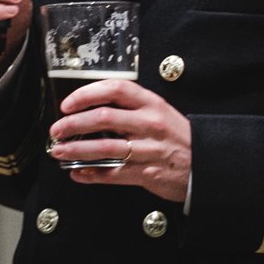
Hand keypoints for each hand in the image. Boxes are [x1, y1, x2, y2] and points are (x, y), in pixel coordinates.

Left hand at [50, 78, 192, 202]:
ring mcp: (148, 149)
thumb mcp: (161, 113)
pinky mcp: (147, 172)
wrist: (206, 165)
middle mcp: (150, 124)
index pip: (116, 89)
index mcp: (152, 104)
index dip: (87, 94)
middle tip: (58, 130)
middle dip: (73, 124)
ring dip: (76, 150)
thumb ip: (131, 110)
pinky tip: (78, 173)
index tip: (68, 103)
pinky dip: (91, 174)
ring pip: (104, 147)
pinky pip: (112, 174)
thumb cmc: (178, 138)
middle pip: (104, 118)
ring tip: (60, 151)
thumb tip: (91, 111)